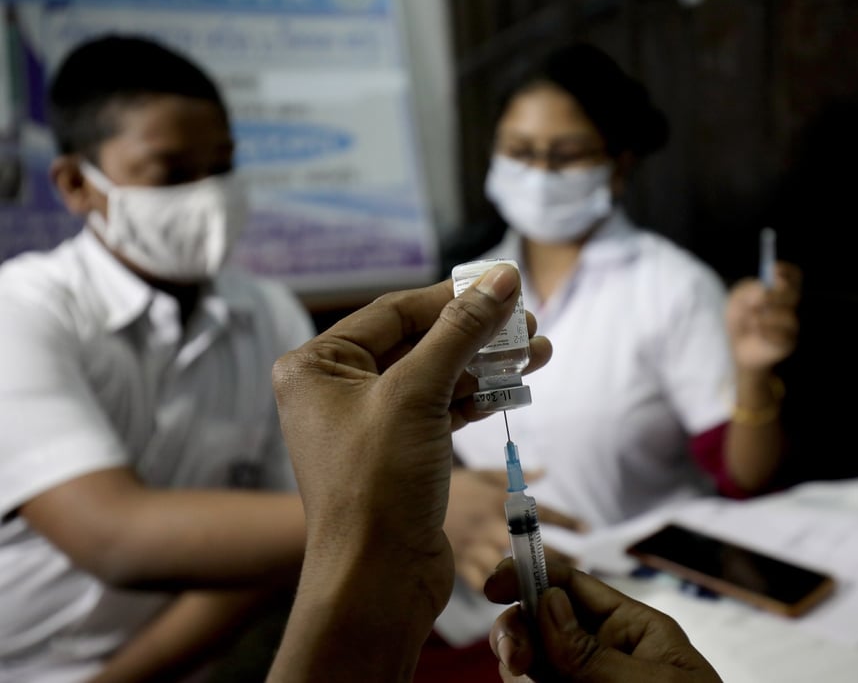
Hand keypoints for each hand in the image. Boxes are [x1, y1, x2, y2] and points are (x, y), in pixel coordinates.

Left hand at [271, 265, 551, 619]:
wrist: (377, 581)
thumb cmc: (377, 485)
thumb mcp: (418, 394)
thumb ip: (461, 332)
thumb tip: (500, 280)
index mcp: (316, 367)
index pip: (394, 312)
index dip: (452, 297)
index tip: (503, 284)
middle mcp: (335, 390)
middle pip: (418, 342)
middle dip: (477, 333)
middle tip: (527, 321)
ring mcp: (368, 423)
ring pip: (436, 376)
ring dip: (486, 364)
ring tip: (538, 350)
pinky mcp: (398, 452)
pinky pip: (441, 409)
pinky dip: (478, 396)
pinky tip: (516, 384)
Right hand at [447, 469, 582, 590]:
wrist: (403, 501)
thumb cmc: (448, 487)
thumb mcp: (481, 474)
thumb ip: (513, 476)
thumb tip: (544, 471)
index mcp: (499, 502)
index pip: (541, 512)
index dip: (567, 521)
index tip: (586, 529)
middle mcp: (492, 527)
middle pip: (534, 546)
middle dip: (561, 554)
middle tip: (584, 562)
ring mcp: (476, 549)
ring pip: (514, 569)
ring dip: (536, 577)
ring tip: (556, 587)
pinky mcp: (461, 566)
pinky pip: (485, 586)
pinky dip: (500, 593)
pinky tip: (515, 600)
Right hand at [485, 559, 721, 682]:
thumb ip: (592, 651)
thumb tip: (547, 600)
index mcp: (633, 629)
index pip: (575, 586)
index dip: (533, 576)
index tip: (496, 586)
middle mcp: (604, 652)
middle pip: (543, 621)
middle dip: (519, 628)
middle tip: (513, 657)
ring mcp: (586, 682)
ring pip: (532, 659)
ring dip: (517, 662)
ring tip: (521, 678)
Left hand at [726, 261, 800, 372]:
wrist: (734, 347)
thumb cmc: (738, 319)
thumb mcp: (737, 298)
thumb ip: (750, 290)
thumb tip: (765, 289)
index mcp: (779, 291)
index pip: (794, 276)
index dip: (787, 271)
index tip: (773, 269)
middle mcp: (789, 306)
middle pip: (793, 294)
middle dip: (776, 295)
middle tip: (759, 299)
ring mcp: (790, 325)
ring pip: (788, 316)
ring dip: (767, 317)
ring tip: (751, 320)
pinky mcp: (787, 343)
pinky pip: (783, 335)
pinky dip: (766, 331)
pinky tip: (756, 331)